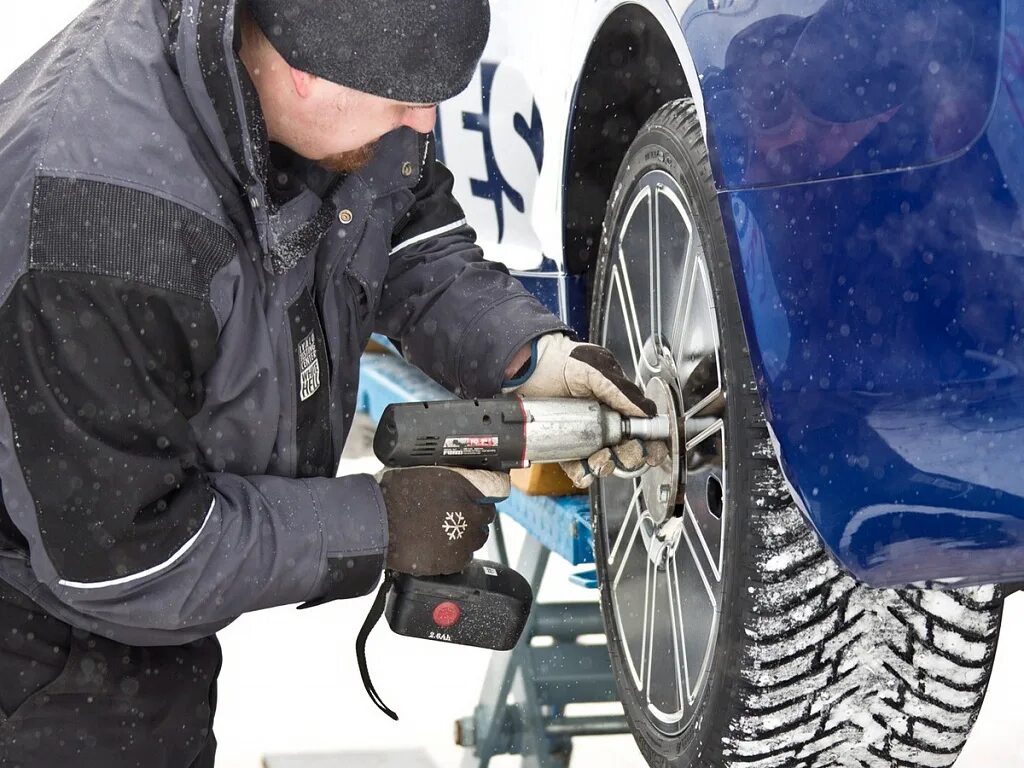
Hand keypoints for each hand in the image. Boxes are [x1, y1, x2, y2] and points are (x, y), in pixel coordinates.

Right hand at [377, 467, 509, 575]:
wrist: (375, 525)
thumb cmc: (393, 493)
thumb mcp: (425, 469)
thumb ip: (452, 473)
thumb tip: (467, 474)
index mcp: (463, 484)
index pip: (498, 486)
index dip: (489, 489)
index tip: (485, 492)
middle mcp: (469, 510)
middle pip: (486, 514)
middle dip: (474, 513)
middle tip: (453, 513)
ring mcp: (463, 537)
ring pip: (477, 537)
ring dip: (466, 533)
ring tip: (443, 530)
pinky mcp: (454, 560)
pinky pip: (464, 556)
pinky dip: (454, 552)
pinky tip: (436, 544)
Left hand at [506, 333, 669, 487]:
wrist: (529, 367)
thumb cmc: (565, 362)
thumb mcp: (597, 369)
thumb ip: (621, 390)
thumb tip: (646, 411)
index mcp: (619, 406)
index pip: (643, 430)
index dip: (651, 444)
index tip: (653, 452)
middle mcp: (605, 425)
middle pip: (627, 452)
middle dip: (630, 457)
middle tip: (624, 452)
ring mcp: (586, 438)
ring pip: (604, 463)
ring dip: (607, 467)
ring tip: (600, 460)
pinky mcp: (565, 448)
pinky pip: (578, 468)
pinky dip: (583, 475)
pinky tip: (583, 471)